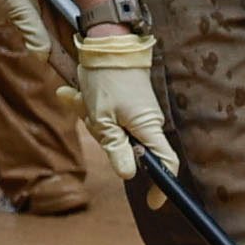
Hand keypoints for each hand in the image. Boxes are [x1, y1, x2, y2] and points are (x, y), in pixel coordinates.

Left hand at [74, 21, 174, 181]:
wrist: (107, 42)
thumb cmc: (105, 79)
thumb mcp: (103, 118)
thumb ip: (115, 148)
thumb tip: (128, 176)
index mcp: (148, 127)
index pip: (166, 162)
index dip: (162, 185)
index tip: (152, 202)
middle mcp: (148, 122)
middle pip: (130, 149)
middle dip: (105, 140)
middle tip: (88, 118)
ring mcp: (138, 112)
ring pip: (115, 132)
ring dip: (93, 120)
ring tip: (80, 100)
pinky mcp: (128, 104)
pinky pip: (110, 117)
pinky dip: (92, 110)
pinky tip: (78, 95)